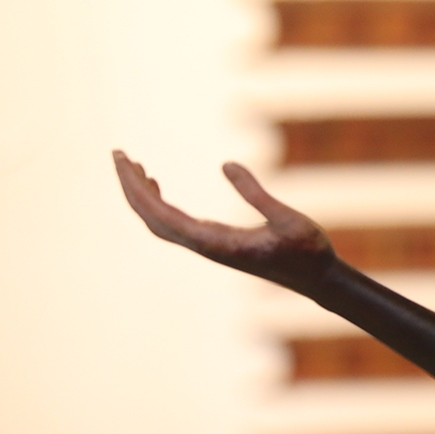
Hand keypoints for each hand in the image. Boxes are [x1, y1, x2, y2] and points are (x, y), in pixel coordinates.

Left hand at [113, 151, 335, 293]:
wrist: (316, 279)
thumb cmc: (307, 250)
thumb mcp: (287, 218)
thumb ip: (256, 192)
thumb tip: (225, 163)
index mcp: (217, 243)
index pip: (162, 216)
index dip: (138, 190)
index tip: (125, 161)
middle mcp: (206, 247)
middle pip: (152, 220)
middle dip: (131, 188)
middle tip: (118, 154)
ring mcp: (209, 247)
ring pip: (160, 223)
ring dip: (143, 196)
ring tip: (133, 165)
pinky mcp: (216, 244)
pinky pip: (174, 225)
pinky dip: (159, 203)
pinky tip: (156, 186)